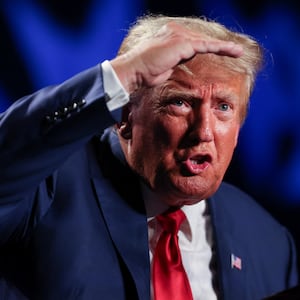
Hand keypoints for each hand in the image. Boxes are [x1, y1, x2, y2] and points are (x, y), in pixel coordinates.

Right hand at [110, 22, 242, 93]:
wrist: (135, 71)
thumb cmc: (145, 72)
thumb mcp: (163, 65)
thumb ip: (174, 61)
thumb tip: (180, 64)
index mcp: (170, 35)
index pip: (193, 40)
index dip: (206, 46)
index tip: (218, 51)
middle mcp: (175, 31)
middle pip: (202, 38)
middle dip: (218, 45)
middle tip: (234, 50)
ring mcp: (179, 35)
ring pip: (206, 41)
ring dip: (224, 47)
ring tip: (238, 51)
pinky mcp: (183, 43)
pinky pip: (206, 45)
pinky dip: (221, 48)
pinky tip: (234, 51)